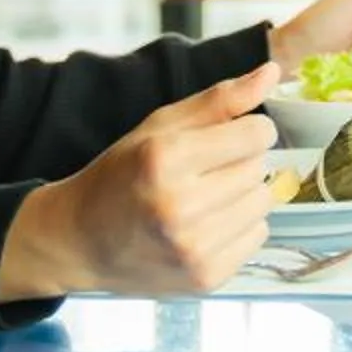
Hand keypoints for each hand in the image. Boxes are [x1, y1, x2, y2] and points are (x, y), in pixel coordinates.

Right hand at [1, 66, 276, 299]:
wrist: (80, 241)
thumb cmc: (120, 176)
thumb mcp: (159, 126)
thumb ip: (219, 100)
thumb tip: (272, 73)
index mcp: (165, 159)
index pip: (256, 134)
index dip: (248, 129)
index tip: (228, 136)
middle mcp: (180, 207)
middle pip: (259, 167)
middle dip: (240, 161)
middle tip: (204, 171)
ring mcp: (194, 249)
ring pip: (264, 202)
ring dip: (243, 194)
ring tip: (205, 197)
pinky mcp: (205, 278)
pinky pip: (258, 237)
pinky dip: (239, 227)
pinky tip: (206, 225)